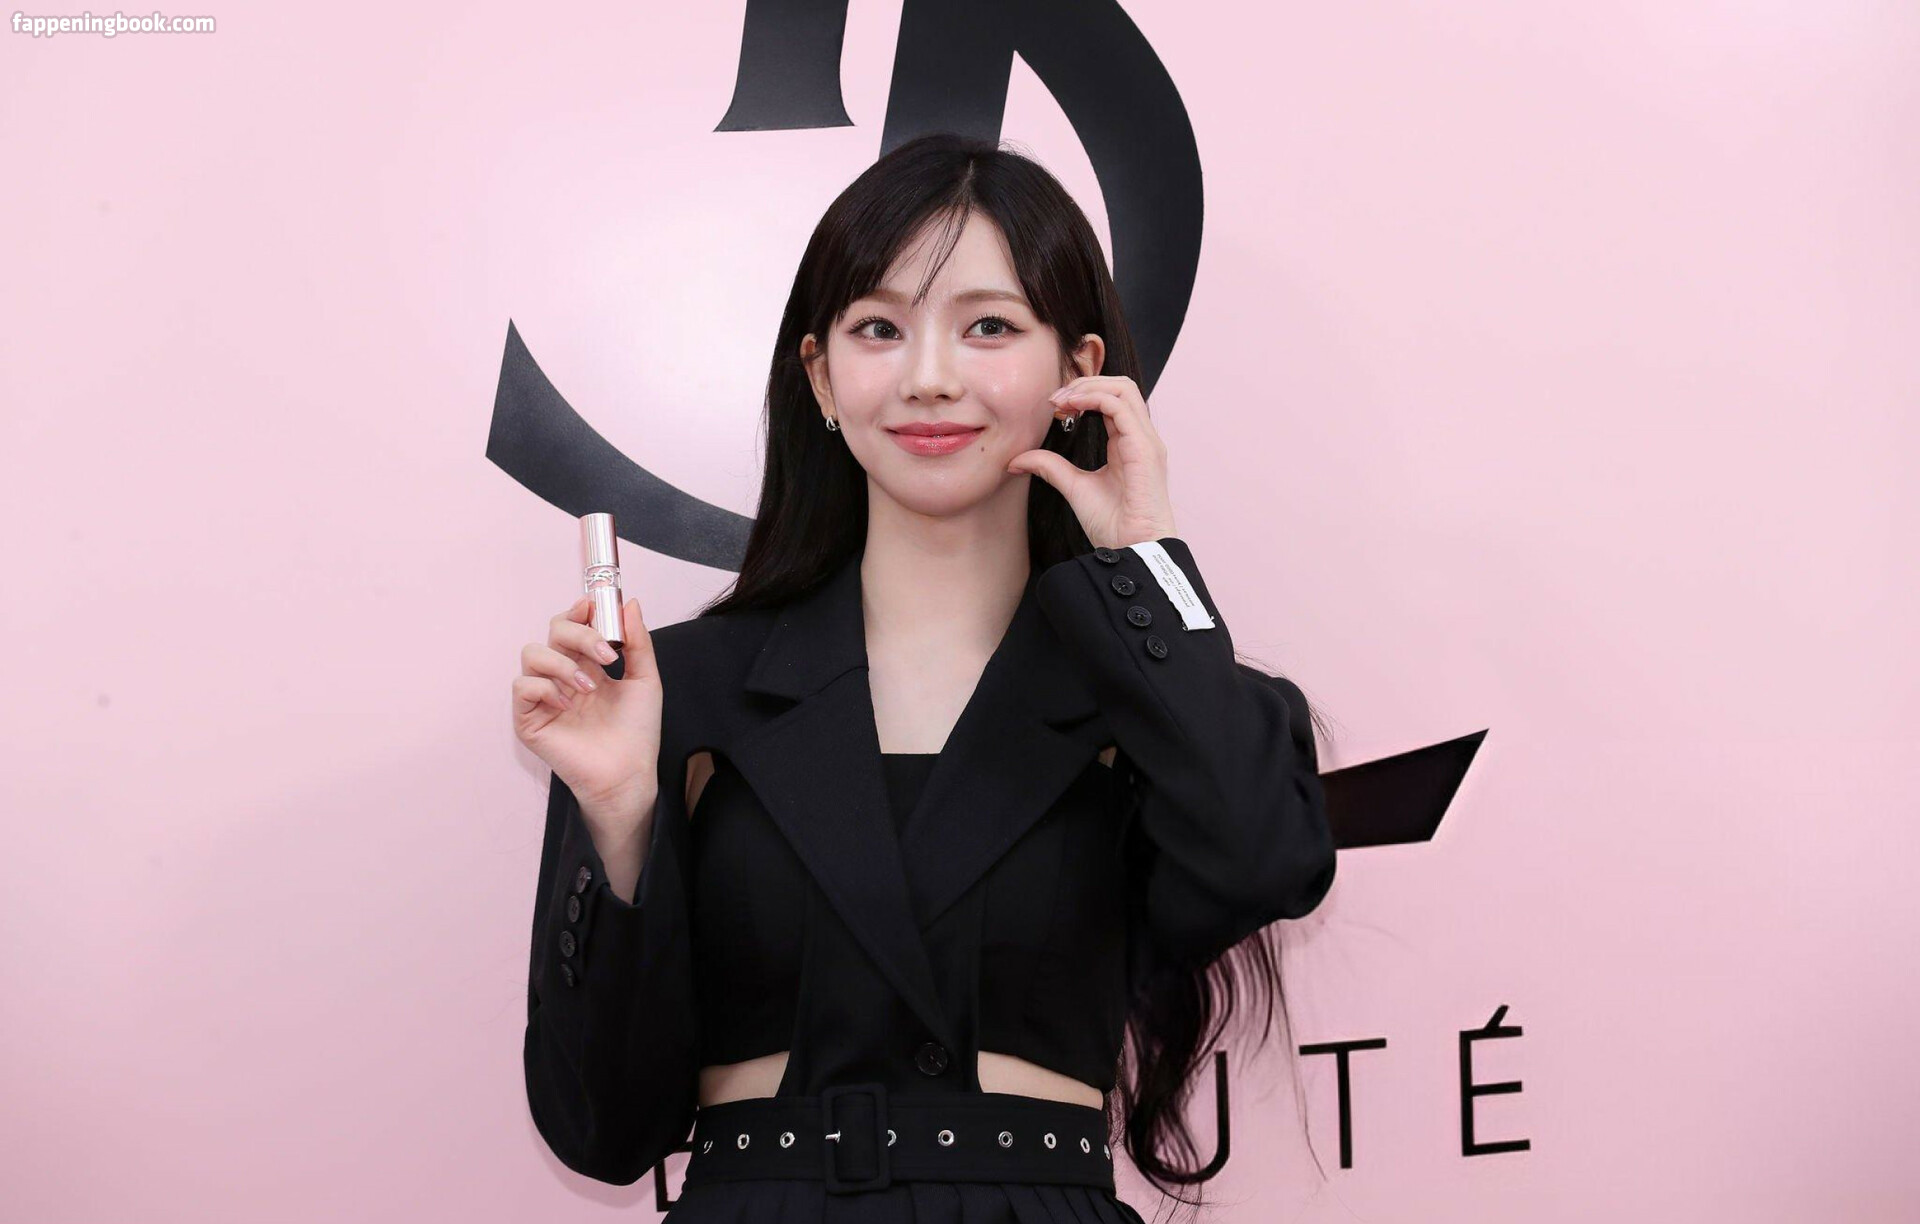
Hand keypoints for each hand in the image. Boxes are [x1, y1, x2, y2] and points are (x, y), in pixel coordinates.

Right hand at [512, 595, 662, 838]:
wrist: (628, 772)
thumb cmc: (637, 732)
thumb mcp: (645, 680)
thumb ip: (637, 642)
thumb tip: (630, 604)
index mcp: (587, 664)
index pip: (571, 625)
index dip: (578, 611)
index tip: (593, 606)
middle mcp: (562, 676)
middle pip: (552, 631)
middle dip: (578, 633)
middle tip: (605, 653)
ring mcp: (544, 697)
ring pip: (532, 654)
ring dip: (563, 662)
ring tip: (589, 686)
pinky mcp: (529, 719)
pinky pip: (523, 686)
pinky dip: (545, 688)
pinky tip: (568, 704)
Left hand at [1004, 373, 1178, 548]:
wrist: (1131, 550)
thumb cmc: (1113, 526)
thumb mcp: (1074, 487)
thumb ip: (1050, 468)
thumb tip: (1017, 459)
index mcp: (1129, 443)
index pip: (1112, 399)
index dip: (1082, 394)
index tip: (1053, 406)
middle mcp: (1141, 437)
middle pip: (1120, 386)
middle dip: (1084, 383)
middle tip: (1054, 399)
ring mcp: (1146, 440)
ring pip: (1123, 388)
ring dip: (1088, 386)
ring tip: (1061, 400)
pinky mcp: (1145, 448)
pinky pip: (1121, 406)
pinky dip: (1093, 398)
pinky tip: (1071, 406)